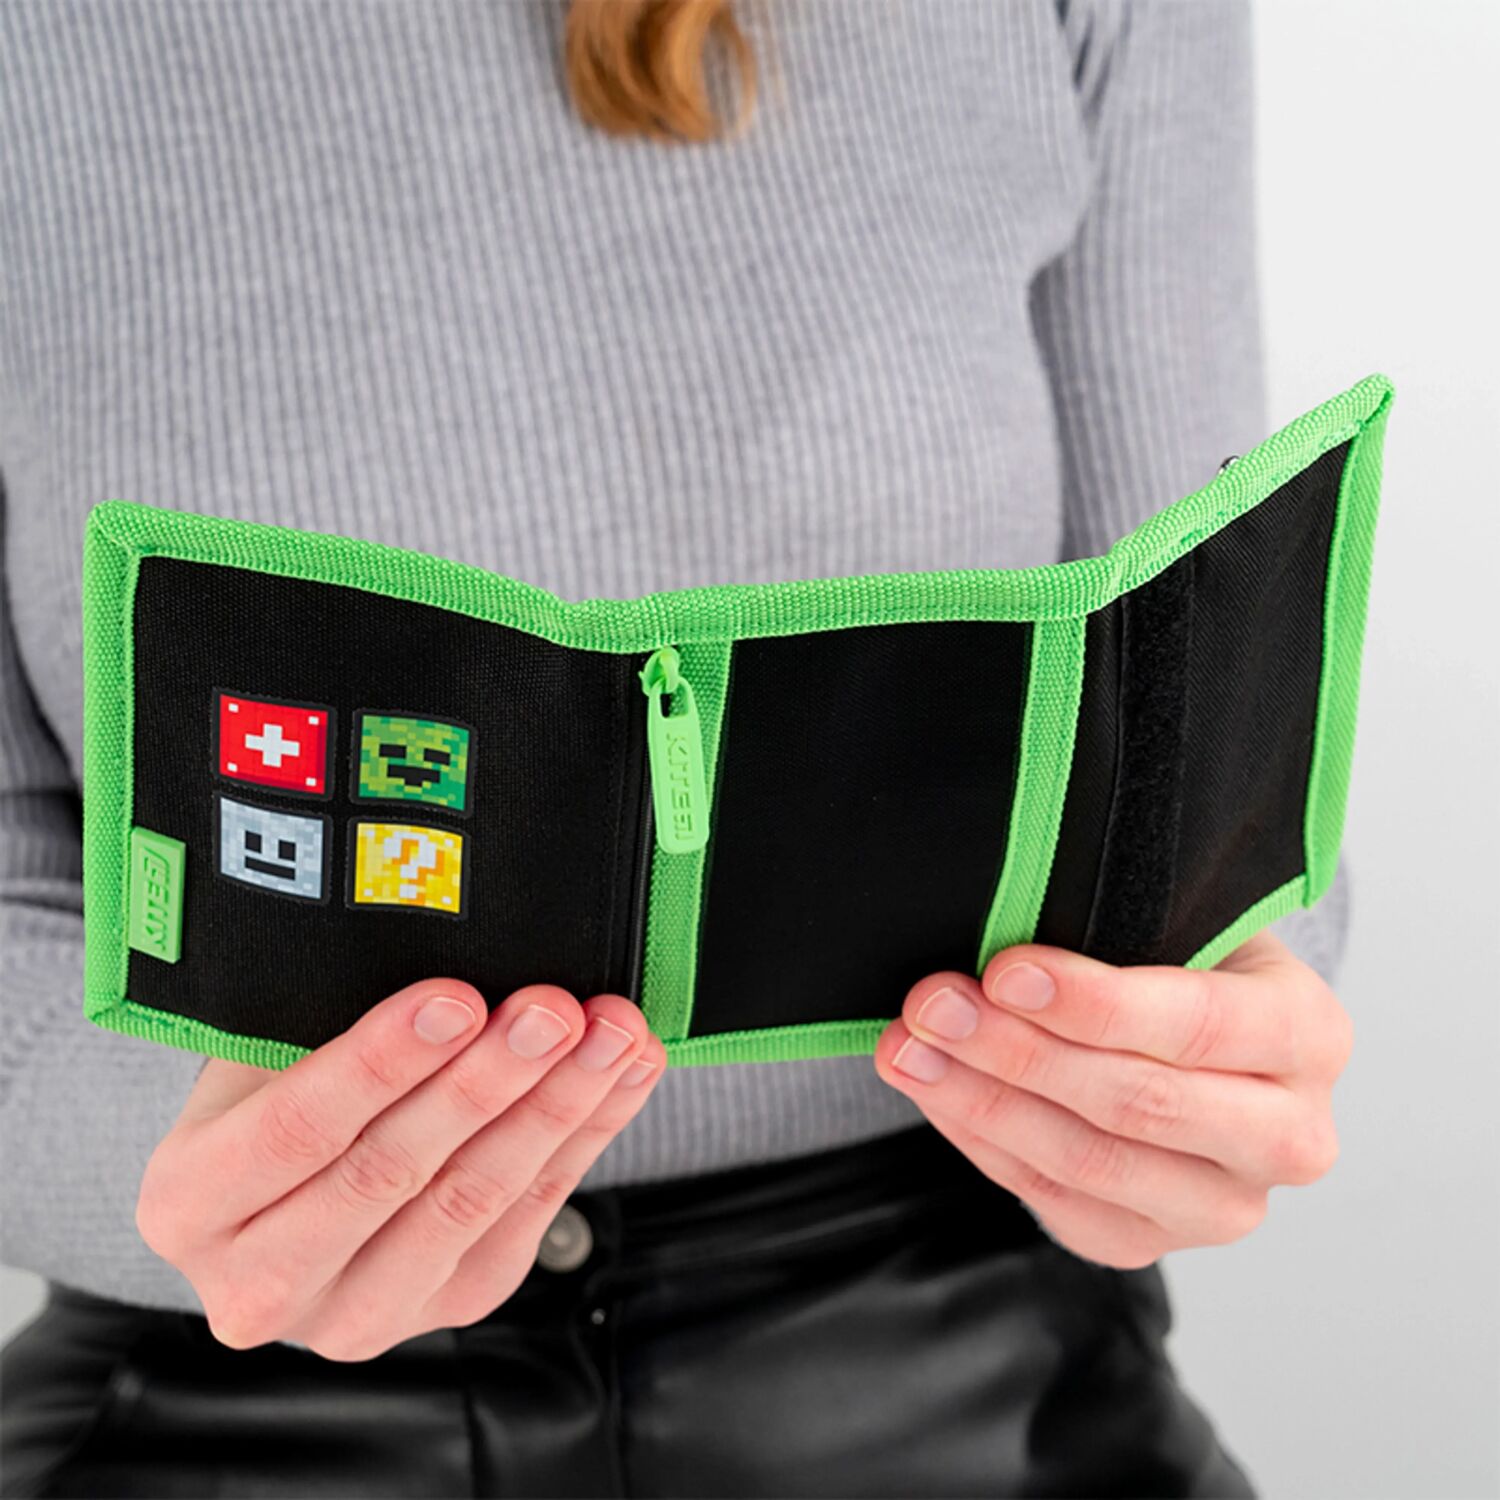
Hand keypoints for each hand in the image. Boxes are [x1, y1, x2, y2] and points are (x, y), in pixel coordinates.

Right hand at [136, 979, 663, 1358]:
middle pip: (389, 1172)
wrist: (292, 1190)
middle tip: (552, 1011)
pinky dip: (587, 1133)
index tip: (456, 998)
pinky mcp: (450, 1306)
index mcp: (190, 1201)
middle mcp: (260, 1278)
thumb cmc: (278, 1093)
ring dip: (555, 1107)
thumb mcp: (264, 1050)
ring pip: (471, 1201)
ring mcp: (358, 1309)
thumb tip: (440, 947)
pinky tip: (622, 1072)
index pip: (294, 1130)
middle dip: (485, 1081)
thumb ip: (321, 1017)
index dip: (381, 1062)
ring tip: (608, 1034)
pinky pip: (530, 1213)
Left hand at [875, 933, 1351, 1267]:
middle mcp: (1288, 1136)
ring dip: (981, 1099)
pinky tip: (935, 1089)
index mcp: (1310, 1035)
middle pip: (1137, 1103)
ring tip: (910, 1047)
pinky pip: (1054, 1199)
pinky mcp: (1152, 1243)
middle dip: (1017, 1050)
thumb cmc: (1183, 962)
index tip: (1004, 970)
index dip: (1093, 1002)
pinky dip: (982, 1140)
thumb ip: (1126, 929)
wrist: (1199, 1039)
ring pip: (1088, 1162)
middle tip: (933, 1005)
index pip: (1196, 1024)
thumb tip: (1006, 933)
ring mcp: (1224, 1206)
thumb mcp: (1184, 924)